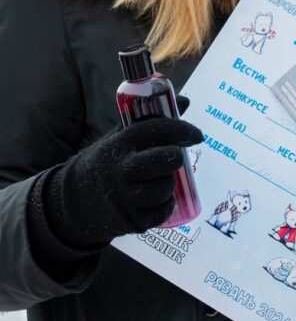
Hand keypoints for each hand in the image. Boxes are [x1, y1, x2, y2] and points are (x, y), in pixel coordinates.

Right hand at [41, 116, 203, 248]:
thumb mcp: (121, 138)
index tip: (196, 135)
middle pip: (168, 159)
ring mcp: (126, 197)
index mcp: (120, 143)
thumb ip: (151, 120)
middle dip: (176, 158)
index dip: (183, 129)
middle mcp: (122, 169)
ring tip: (156, 180)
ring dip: (168, 183)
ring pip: (167, 187)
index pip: (158, 128)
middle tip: (173, 158)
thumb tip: (185, 100)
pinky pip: (163, 211)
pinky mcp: (131, 220)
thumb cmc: (107, 163)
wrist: (74, 201)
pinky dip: (165, 205)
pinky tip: (154, 198)